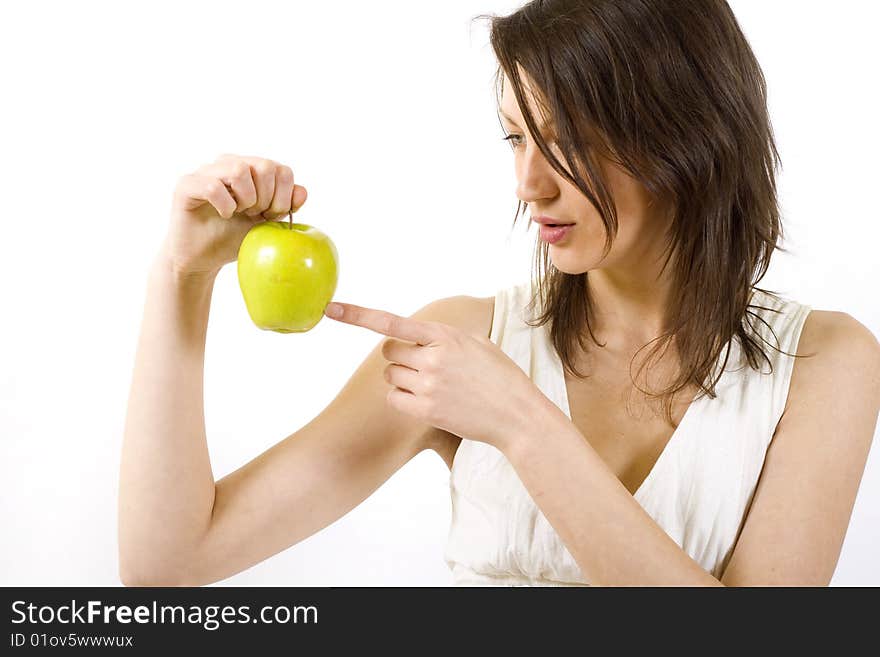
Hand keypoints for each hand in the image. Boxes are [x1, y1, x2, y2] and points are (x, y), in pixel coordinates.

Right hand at [162, 153, 308, 276]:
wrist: (202, 257)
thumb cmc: (233, 237)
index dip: (283, 195)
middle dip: (267, 197)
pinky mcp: (187, 185)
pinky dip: (225, 206)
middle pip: (264, 166)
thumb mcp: (266, 223)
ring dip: (247, 198)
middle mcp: (228, 164)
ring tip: (239, 213)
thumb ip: (285, 206)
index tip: (271, 214)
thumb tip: (302, 192)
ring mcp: (206, 172)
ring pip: (239, 169)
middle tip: (255, 214)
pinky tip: (223, 215)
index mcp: (249, 169)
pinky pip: (214, 187)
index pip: (280, 169)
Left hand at [323, 301, 546, 450]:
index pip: (392, 322)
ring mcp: (428, 385)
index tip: (330, 309)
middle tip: (424, 366)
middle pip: (388, 352)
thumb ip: (443, 337)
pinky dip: (404, 399)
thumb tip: (413, 336)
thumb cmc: (500, 377)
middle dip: (400, 357)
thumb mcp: (476, 344)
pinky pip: (394, 398)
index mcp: (444, 335)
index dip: (357, 315)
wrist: (517, 414)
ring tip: (435, 386)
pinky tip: (429, 401)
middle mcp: (433, 358)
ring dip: (404, 379)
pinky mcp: (425, 410)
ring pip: (391, 376)